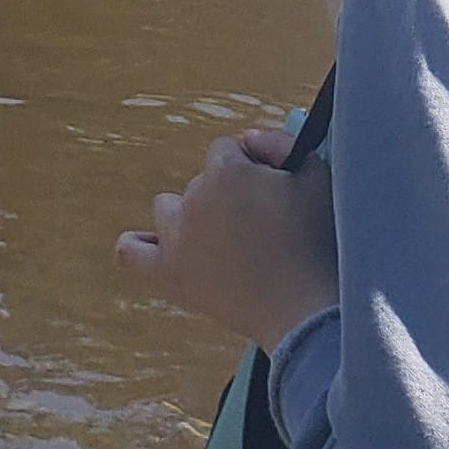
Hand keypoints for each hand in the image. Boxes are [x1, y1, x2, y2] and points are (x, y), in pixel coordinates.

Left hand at [115, 127, 337, 352]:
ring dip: (190, 215)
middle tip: (261, 223)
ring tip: (224, 238)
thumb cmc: (316, 239)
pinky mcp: (170, 274)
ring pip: (168, 208)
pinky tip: (160, 245)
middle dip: (227, 194)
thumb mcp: (315, 174)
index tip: (272, 188)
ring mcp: (177, 238)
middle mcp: (195, 200)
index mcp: (227, 173)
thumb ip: (279, 142)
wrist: (306, 309)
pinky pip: (131, 252)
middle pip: (201, 181)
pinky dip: (138, 244)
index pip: (227, 149)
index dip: (251, 165)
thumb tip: (247, 139)